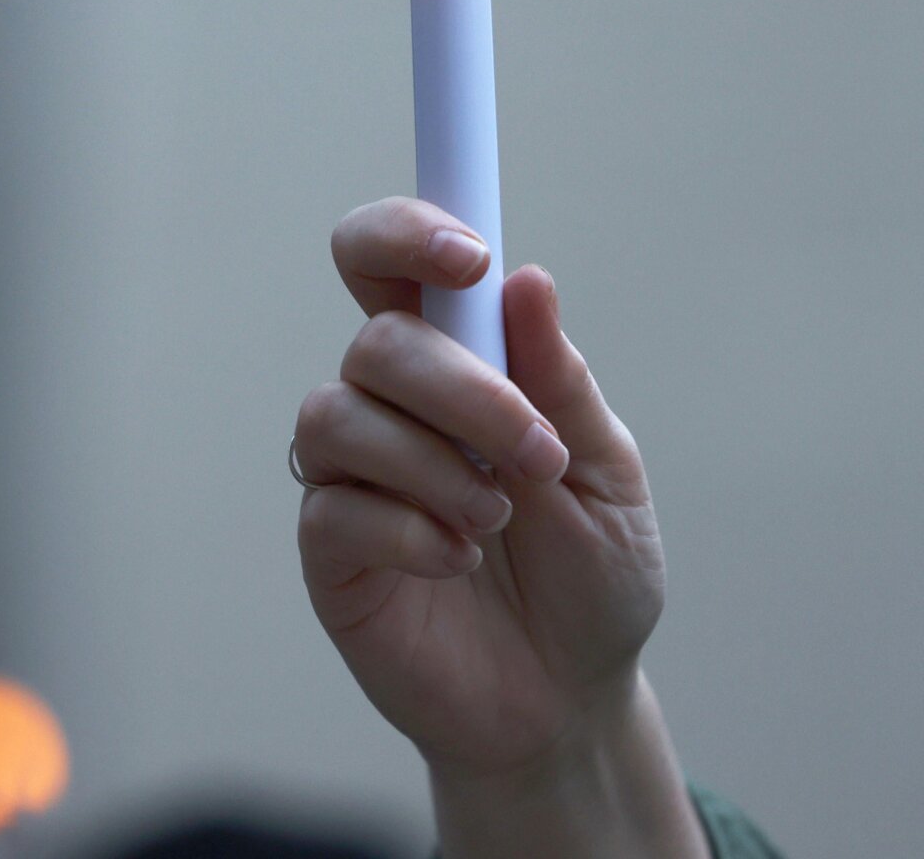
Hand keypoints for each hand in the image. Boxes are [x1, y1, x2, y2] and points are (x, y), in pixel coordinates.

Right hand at [294, 197, 703, 857]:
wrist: (565, 699)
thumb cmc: (588, 578)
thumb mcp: (606, 475)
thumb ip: (560, 383)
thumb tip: (527, 281)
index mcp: (454, 363)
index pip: (388, 263)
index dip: (407, 235)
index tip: (468, 259)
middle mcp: (388, 406)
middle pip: (377, 341)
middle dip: (466, 391)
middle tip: (536, 456)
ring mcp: (349, 476)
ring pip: (337, 415)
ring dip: (434, 465)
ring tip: (496, 521)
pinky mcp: (327, 549)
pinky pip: (336, 507)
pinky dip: (410, 531)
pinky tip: (457, 561)